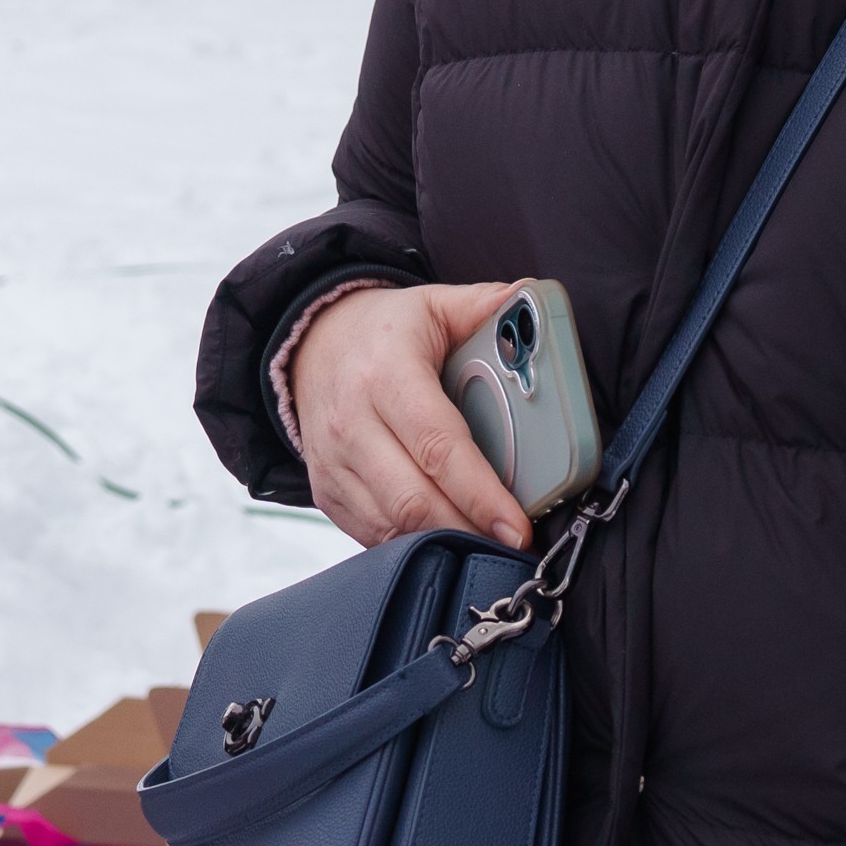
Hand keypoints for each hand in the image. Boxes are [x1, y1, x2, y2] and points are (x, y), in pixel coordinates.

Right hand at [287, 278, 533, 550]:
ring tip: (490, 548)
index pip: (438, 446)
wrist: (310, 346)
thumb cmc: (383, 332)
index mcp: (385, 376)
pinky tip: (449, 538)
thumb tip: (535, 298)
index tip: (517, 525)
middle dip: (470, 531)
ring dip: (447, 543)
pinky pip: (374, 535)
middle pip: (415, 500)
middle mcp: (351, 425)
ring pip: (394, 526)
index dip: (480, 493)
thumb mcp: (433, 305)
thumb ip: (486, 305)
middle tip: (516, 547)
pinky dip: (415, 544)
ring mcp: (334, 464)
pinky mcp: (326, 493)